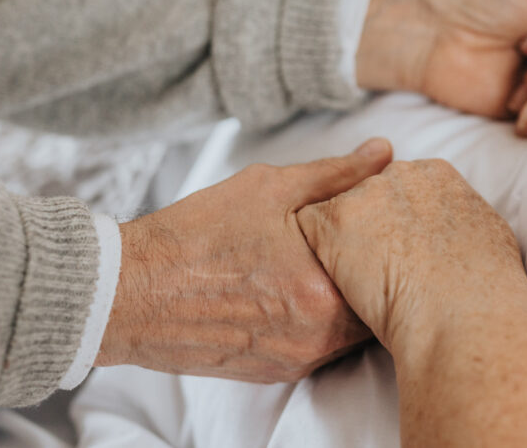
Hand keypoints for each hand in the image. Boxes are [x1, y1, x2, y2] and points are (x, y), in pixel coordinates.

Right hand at [95, 139, 392, 382]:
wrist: (127, 294)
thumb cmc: (195, 237)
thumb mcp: (269, 188)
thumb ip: (337, 173)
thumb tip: (384, 152)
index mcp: (320, 293)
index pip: (393, 275)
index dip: (399, 246)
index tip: (396, 227)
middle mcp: (314, 338)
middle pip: (376, 309)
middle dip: (378, 276)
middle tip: (371, 244)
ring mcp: (293, 361)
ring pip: (350, 332)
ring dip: (350, 301)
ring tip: (335, 265)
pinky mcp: (273, 373)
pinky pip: (319, 349)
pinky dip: (321, 321)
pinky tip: (303, 291)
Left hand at [295, 157, 526, 353]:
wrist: (462, 312)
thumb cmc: (486, 286)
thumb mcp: (487, 234)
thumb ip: (458, 218)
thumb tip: (451, 227)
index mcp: (435, 175)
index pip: (401, 189)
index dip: (395, 223)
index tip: (400, 252)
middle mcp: (397, 174)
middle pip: (367, 197)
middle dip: (367, 229)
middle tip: (379, 270)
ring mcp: (362, 195)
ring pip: (337, 216)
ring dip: (340, 245)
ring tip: (361, 286)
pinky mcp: (330, 221)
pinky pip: (308, 233)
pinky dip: (315, 258)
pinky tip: (338, 286)